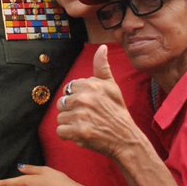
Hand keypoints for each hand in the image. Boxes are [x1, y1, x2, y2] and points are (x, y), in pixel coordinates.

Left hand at [56, 45, 141, 160]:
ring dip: (70, 123)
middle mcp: (84, 98)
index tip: (90, 104)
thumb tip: (102, 47)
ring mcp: (80, 115)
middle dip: (72, 110)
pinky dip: (69, 135)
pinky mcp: (78, 131)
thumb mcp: (112, 86)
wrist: (125, 138)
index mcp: (91, 85)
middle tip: (88, 116)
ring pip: (60, 117)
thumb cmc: (117, 112)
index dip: (77, 97)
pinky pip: (60, 131)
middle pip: (62, 102)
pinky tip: (82, 134)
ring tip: (86, 124)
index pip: (69, 88)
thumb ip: (102, 67)